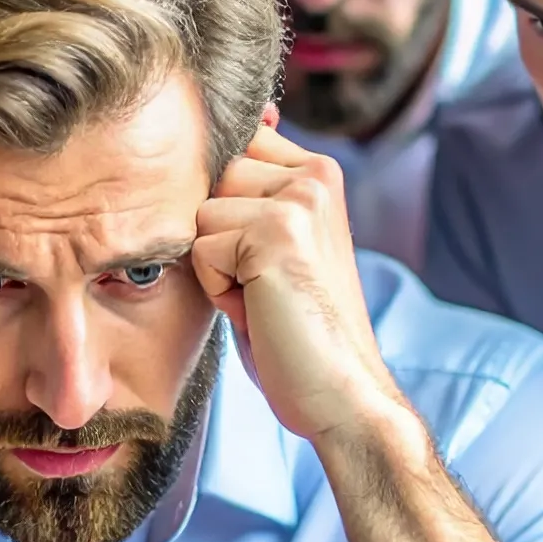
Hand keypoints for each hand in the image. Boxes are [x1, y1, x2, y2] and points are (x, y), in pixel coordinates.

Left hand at [192, 122, 405, 443]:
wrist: (341, 391)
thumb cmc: (299, 329)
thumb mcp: (274, 247)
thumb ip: (248, 198)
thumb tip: (204, 152)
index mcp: (317, 172)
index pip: (230, 150)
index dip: (225, 212)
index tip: (263, 257)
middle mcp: (314, 174)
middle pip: (209, 181)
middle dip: (218, 239)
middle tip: (262, 284)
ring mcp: (299, 199)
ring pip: (201, 215)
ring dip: (217, 266)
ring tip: (262, 296)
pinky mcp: (277, 231)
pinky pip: (202, 250)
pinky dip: (219, 291)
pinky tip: (260, 309)